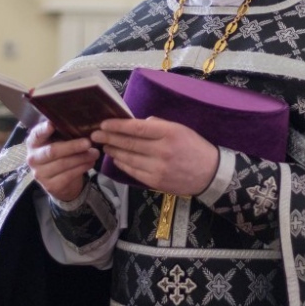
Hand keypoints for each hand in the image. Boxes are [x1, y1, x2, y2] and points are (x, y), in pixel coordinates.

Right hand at [26, 120, 99, 201]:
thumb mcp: (59, 142)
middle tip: (88, 142)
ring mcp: (40, 174)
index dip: (43, 130)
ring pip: (63, 164)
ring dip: (82, 158)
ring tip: (95, 153)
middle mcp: (33, 158)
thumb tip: (81, 123)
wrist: (60, 182)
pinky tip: (91, 162)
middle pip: (53, 151)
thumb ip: (63, 133)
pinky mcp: (50, 186)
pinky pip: (69, 175)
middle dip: (72, 146)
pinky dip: (82, 168)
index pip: (36, 135)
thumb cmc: (61, 155)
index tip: (52, 125)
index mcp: (33, 143)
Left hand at [91, 117, 218, 194]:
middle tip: (94, 134)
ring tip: (103, 145)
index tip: (104, 123)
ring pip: (128, 158)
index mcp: (169, 133)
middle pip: (129, 143)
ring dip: (113, 151)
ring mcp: (158, 168)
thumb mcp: (180, 129)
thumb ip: (158, 125)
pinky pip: (133, 171)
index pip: (136, 128)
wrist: (210, 173)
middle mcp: (162, 151)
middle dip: (108, 138)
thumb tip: (137, 123)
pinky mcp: (155, 182)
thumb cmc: (194, 147)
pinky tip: (116, 158)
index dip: (117, 125)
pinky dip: (122, 164)